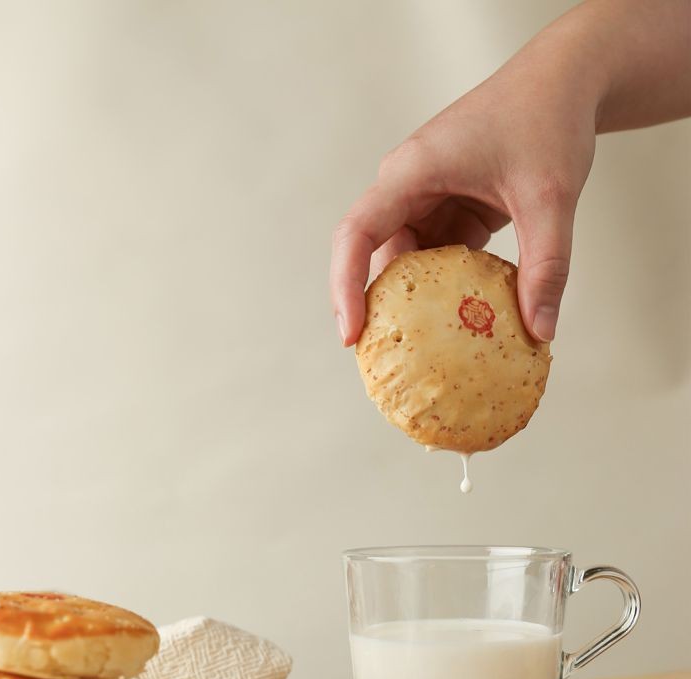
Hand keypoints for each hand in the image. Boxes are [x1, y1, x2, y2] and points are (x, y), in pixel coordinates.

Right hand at [330, 40, 598, 346]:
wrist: (565, 81)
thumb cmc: (548, 120)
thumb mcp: (551, 197)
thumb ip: (546, 266)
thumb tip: (541, 333)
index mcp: (412, 172)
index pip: (357, 233)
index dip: (346, 286)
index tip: (351, 335)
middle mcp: (408, 187)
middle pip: (375, 256)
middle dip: (377, 308)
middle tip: (389, 363)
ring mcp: (427, 200)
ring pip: (407, 264)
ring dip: (417, 305)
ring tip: (425, 355)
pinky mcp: (450, 212)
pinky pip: (437, 261)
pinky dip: (447, 293)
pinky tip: (462, 325)